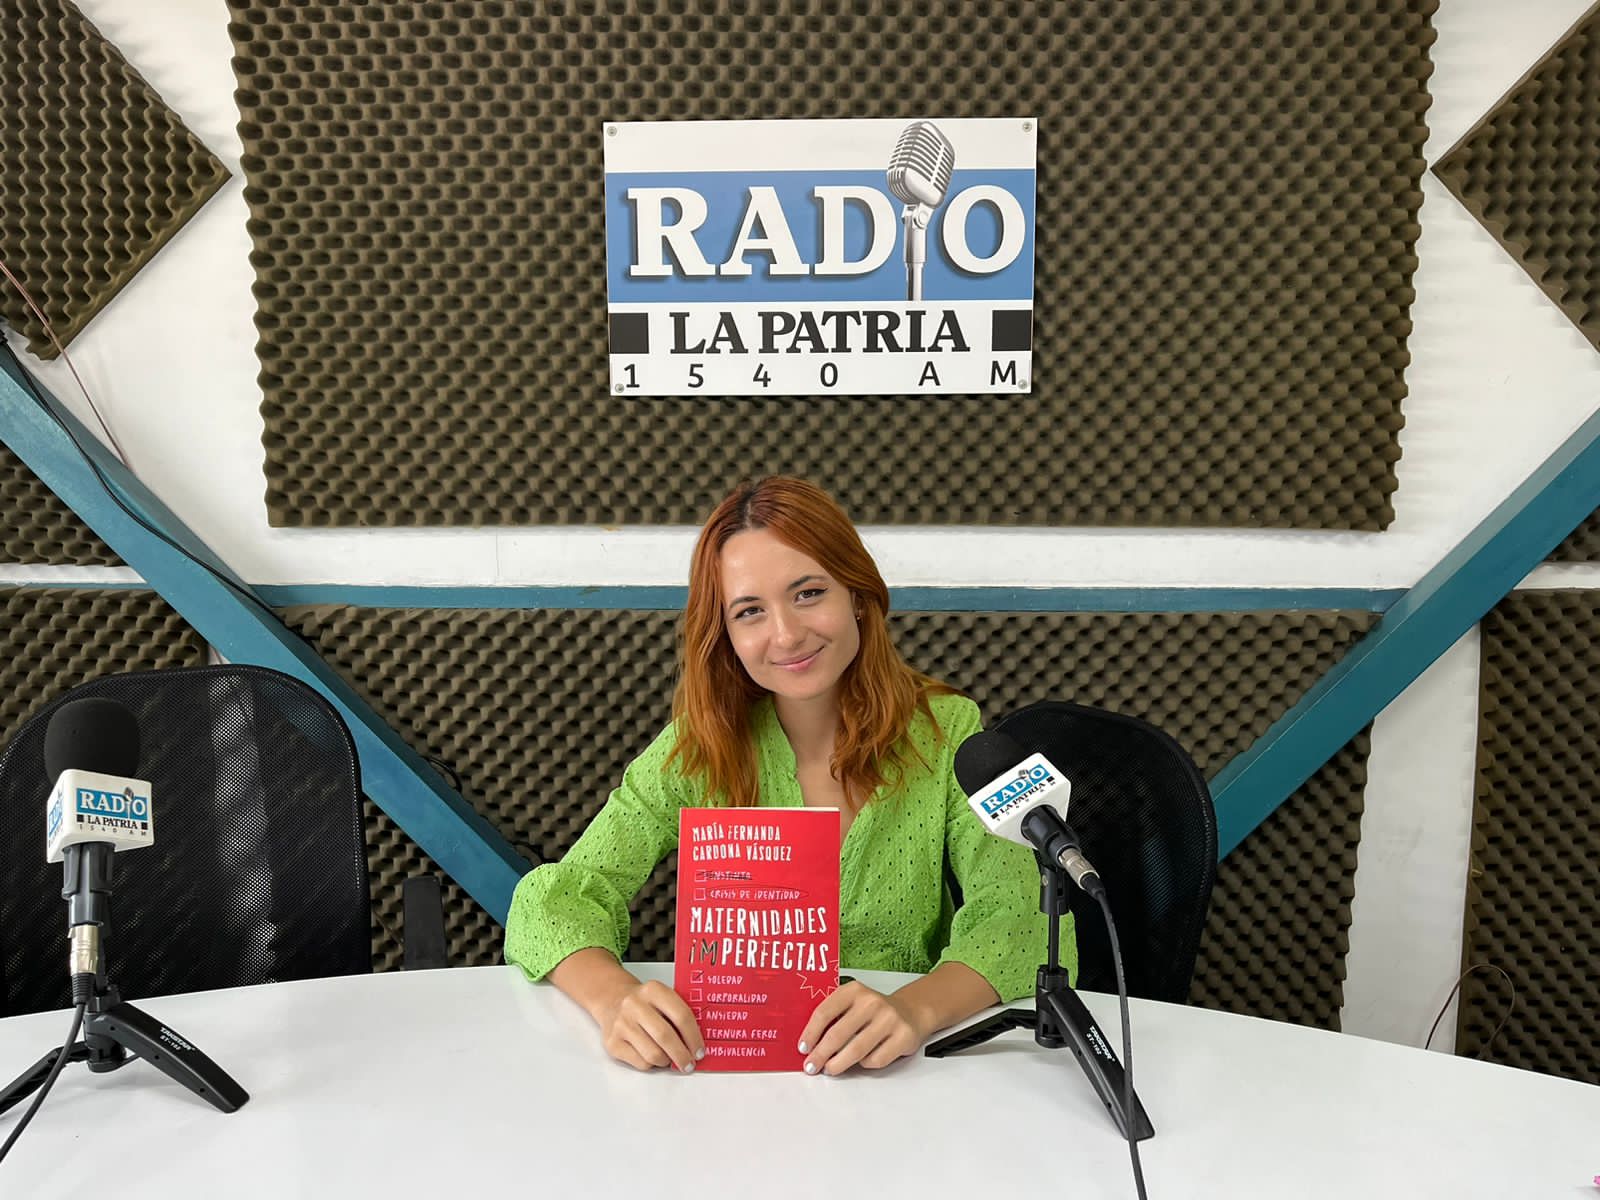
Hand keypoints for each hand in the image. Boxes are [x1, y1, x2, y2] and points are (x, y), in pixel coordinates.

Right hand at [594, 978, 704, 1072]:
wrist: (612, 1000)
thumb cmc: (644, 1003)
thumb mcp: (662, 998)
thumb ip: (678, 1014)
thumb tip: (696, 1044)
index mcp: (653, 990)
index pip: (681, 1015)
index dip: (694, 1037)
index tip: (700, 1050)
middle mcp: (635, 1005)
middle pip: (666, 1036)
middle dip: (682, 1055)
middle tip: (689, 1063)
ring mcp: (622, 1024)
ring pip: (653, 1054)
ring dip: (666, 1061)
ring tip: (669, 1058)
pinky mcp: (612, 1042)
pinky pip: (640, 1063)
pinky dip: (651, 1064)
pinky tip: (652, 1056)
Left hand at [798, 981, 928, 1075]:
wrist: (910, 1012)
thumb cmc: (874, 1012)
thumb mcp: (852, 1003)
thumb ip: (833, 1017)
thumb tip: (809, 1044)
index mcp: (854, 990)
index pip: (825, 1012)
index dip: (811, 1033)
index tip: (803, 1047)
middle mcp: (872, 1002)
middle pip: (838, 1034)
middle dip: (821, 1054)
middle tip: (812, 1066)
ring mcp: (889, 1019)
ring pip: (856, 1050)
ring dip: (838, 1064)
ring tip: (830, 1068)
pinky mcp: (903, 1036)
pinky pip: (875, 1059)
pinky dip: (864, 1064)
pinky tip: (861, 1061)